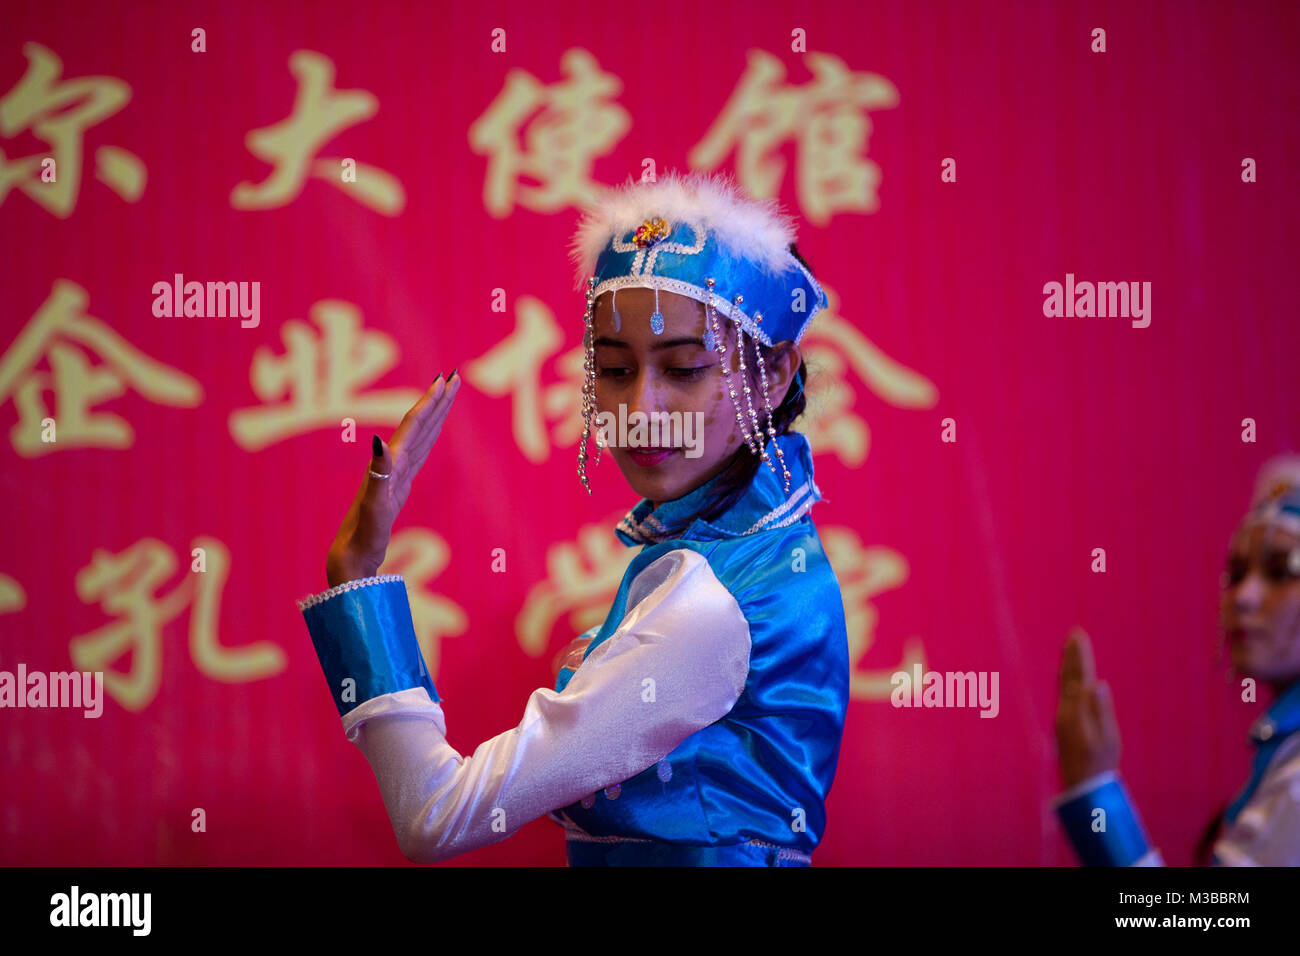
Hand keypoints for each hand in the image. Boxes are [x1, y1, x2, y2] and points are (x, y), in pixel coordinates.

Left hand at [325, 371, 461, 586]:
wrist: (351, 558)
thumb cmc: (363, 537)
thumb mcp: (373, 508)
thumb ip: (378, 473)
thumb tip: (379, 439)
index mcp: (390, 465)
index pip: (413, 426)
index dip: (430, 402)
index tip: (446, 379)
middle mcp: (391, 464)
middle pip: (418, 425)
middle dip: (436, 401)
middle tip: (453, 377)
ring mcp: (395, 475)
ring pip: (420, 437)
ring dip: (434, 416)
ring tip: (447, 396)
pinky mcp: (398, 487)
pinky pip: (418, 454)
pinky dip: (428, 439)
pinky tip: (430, 435)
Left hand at [1055, 627, 1120, 788]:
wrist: (1083, 786)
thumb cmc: (1100, 764)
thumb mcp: (1108, 738)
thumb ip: (1102, 710)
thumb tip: (1099, 684)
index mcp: (1076, 712)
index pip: (1079, 676)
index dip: (1080, 656)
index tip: (1079, 635)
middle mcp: (1066, 712)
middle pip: (1069, 677)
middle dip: (1073, 655)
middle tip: (1074, 633)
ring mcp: (1063, 718)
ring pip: (1064, 685)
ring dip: (1068, 664)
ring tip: (1071, 647)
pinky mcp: (1064, 724)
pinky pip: (1064, 694)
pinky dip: (1067, 679)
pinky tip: (1069, 676)